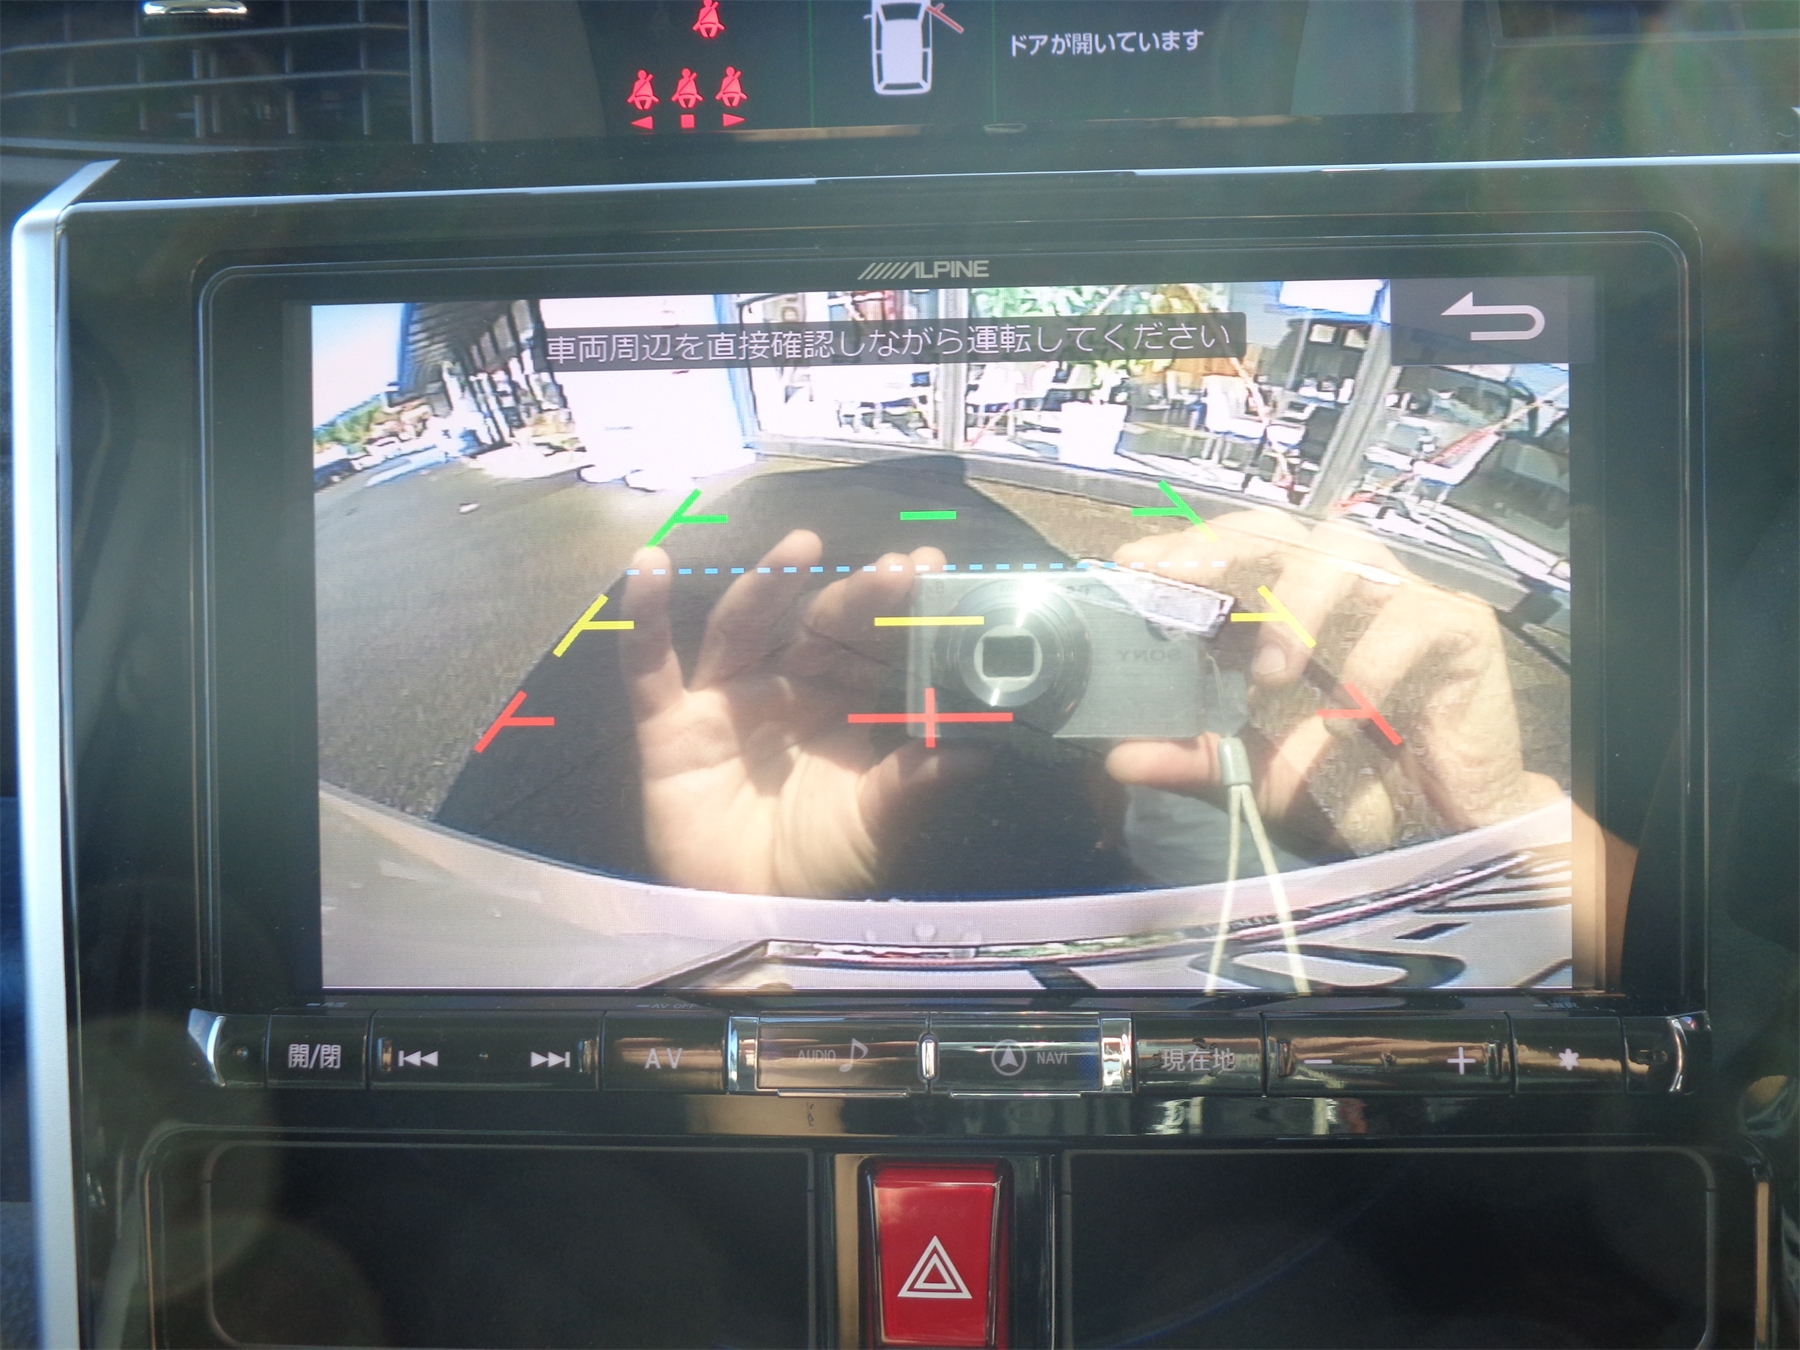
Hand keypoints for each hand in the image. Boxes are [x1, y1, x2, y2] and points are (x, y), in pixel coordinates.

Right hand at [620, 529, 986, 896]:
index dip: (900, 608)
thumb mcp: (876, 821)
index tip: (931, 569)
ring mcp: (727, 697)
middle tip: (895, 569)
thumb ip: (917, 781)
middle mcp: (787, 686)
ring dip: (769, 583)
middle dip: (855, 595)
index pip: (874, 641)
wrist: (749, 916)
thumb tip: (982, 750)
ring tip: (803, 547)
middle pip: (818, 624)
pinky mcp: (671, 722)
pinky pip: (649, 664)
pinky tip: (650, 565)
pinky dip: (643, 615)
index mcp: (844, 702)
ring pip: (745, 624)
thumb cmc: (820, 865)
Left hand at [1106, 509, 1562, 850]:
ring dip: (1297, 606)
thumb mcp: (1255, 771)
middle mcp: (1333, 584)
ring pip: (1343, 553)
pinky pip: (1412, 619)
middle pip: (1276, 529)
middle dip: (1222, 548)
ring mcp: (1395, 595)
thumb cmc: (1347, 777)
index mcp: (1279, 605)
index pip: (1226, 551)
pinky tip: (1348, 716)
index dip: (1181, 550)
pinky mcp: (1456, 625)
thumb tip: (1118, 758)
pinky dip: (1371, 665)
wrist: (1442, 825)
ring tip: (1271, 673)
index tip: (1132, 566)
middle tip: (1180, 580)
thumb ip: (1193, 757)